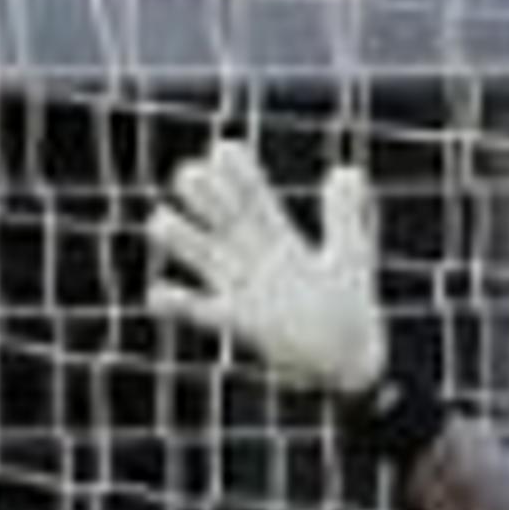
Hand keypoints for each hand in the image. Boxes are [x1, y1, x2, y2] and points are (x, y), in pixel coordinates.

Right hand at [146, 142, 384, 397]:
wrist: (349, 361)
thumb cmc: (352, 310)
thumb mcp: (351, 256)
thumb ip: (345, 216)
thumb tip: (348, 170)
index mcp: (282, 240)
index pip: (256, 199)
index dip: (240, 175)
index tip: (224, 148)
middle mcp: (256, 259)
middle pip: (225, 220)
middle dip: (207, 198)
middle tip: (188, 174)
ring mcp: (244, 289)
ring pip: (205, 257)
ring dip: (182, 240)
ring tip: (158, 221)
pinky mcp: (239, 321)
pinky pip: (201, 311)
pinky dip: (177, 305)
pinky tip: (156, 293)